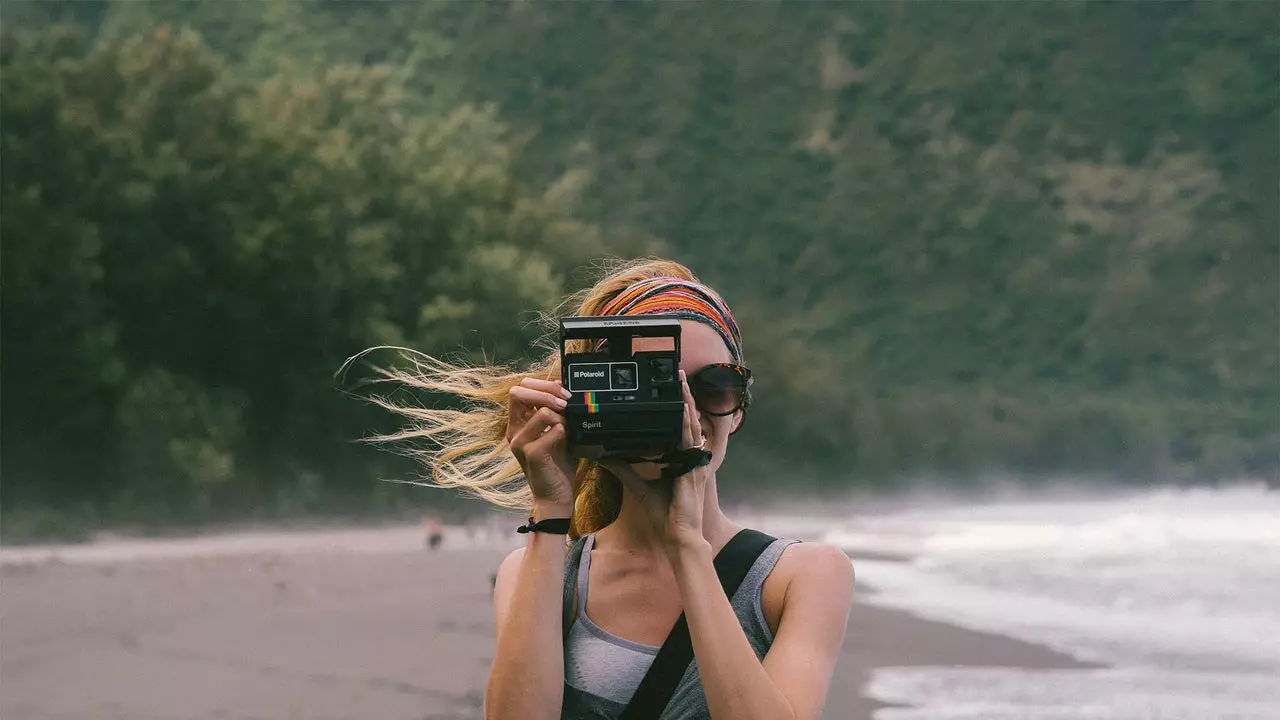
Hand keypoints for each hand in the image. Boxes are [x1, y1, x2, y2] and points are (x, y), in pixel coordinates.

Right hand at [506, 377, 575, 510]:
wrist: (556, 496)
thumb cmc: (558, 464)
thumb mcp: (557, 432)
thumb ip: (556, 411)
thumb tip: (563, 387)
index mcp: (518, 423)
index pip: (519, 389)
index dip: (542, 385)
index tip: (562, 392)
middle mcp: (514, 431)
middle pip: (518, 392)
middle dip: (547, 392)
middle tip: (566, 402)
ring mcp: (519, 443)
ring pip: (541, 411)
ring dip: (561, 415)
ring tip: (568, 427)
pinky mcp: (531, 454)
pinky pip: (552, 430)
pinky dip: (564, 431)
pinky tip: (567, 441)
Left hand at [602, 369, 708, 549]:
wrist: (677, 536)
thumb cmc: (664, 515)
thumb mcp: (638, 486)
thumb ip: (622, 468)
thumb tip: (602, 454)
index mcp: (679, 460)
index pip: (677, 428)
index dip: (675, 408)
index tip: (669, 389)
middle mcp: (689, 457)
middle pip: (686, 420)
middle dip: (683, 397)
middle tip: (678, 374)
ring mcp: (694, 461)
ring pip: (690, 424)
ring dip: (686, 402)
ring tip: (682, 381)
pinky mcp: (693, 468)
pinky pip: (691, 440)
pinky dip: (687, 423)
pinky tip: (684, 408)